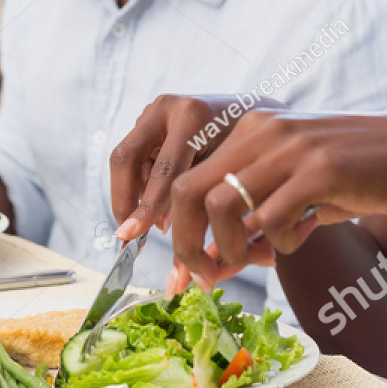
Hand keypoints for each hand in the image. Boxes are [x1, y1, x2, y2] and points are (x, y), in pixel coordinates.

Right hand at [110, 93, 286, 242]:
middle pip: (126, 158)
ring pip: (124, 159)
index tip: (132, 240)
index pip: (163, 172)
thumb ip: (205, 225)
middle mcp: (170, 106)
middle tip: (128, 238)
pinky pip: (134, 157)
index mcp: (196, 116)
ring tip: (150, 224)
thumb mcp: (235, 183)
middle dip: (125, 203)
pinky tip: (157, 206)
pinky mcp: (151, 118)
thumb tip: (179, 281)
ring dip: (132, 195)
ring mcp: (156, 109)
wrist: (261, 115)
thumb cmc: (257, 155)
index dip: (147, 210)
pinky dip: (140, 185)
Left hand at [166, 110, 386, 292]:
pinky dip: (280, 243)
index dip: (182, 230)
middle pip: (187, 191)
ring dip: (233, 248)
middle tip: (211, 276)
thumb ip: (253, 220)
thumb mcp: (297, 193)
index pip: (186, 179)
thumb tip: (213, 266)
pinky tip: (304, 237)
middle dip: (189, 245)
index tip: (200, 266)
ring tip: (264, 257)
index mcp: (251, 128)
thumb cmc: (358, 179)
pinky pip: (271, 220)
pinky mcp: (319, 170)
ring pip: (221, 206)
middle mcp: (262, 130)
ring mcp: (289, 147)